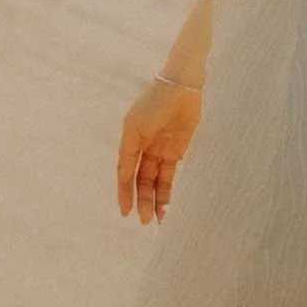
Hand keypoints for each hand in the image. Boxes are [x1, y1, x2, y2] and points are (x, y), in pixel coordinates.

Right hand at [116, 70, 201, 222]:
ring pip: (156, 180)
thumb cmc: (156, 102)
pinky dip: (169, 191)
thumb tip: (122, 177)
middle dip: (142, 199)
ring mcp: (162, 148)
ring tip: (159, 220)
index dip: (125, 192)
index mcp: (131, 138)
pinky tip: (168, 206)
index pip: (125, 171)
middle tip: (144, 221)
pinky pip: (171, 175)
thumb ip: (129, 153)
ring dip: (156, 200)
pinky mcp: (179, 150)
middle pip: (141, 179)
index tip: (125, 212)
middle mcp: (145, 145)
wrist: (184, 86)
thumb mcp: (136, 127)